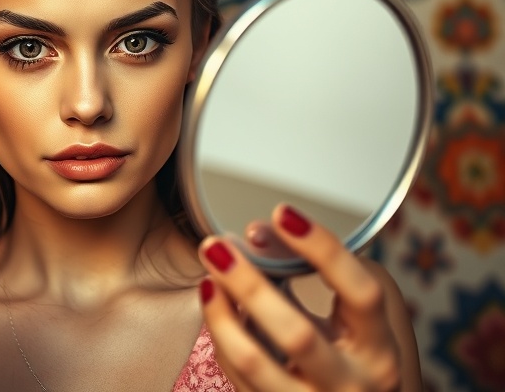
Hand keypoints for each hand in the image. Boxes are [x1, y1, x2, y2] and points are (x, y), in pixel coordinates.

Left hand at [198, 204, 401, 391]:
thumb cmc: (353, 360)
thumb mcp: (354, 321)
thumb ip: (315, 274)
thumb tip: (256, 234)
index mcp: (380, 350)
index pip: (361, 293)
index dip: (324, 250)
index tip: (284, 214)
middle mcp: (351, 384)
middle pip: (296, 335)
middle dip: (250, 285)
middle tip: (218, 247)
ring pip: (254, 362)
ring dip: (221, 314)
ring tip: (209, 276)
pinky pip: (238, 376)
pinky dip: (222, 338)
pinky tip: (216, 306)